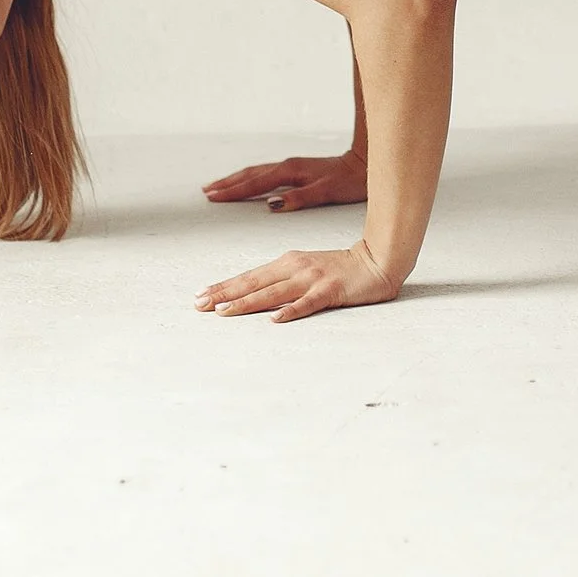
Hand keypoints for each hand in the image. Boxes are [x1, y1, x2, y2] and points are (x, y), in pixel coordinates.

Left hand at [193, 240, 400, 322]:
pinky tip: (275, 319)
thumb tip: (254, 296)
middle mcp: (295, 268)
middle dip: (224, 294)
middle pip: (254, 283)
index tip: (200, 296)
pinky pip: (307, 303)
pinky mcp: (330, 291)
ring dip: (247, 303)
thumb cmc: (341, 268)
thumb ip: (282, 280)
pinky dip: (291, 311)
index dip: (224, 286)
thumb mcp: (306, 268)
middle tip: (199, 305)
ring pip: (273, 293)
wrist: (378, 259)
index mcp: (287, 262)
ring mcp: (312, 279)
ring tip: (225, 312)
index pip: (249, 276)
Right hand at [200, 150, 367, 212]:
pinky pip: (264, 172)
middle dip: (228, 183)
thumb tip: (273, 205)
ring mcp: (290, 166)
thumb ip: (300, 198)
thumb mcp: (326, 192)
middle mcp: (287, 166)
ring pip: (256, 171)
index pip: (255, 182)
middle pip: (250, 174)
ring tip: (218, 186)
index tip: (214, 196)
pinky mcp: (295, 169)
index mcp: (290, 172)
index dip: (233, 191)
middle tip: (207, 192)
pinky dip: (250, 177)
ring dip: (236, 179)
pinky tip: (247, 182)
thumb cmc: (348, 181)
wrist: (363, 164)